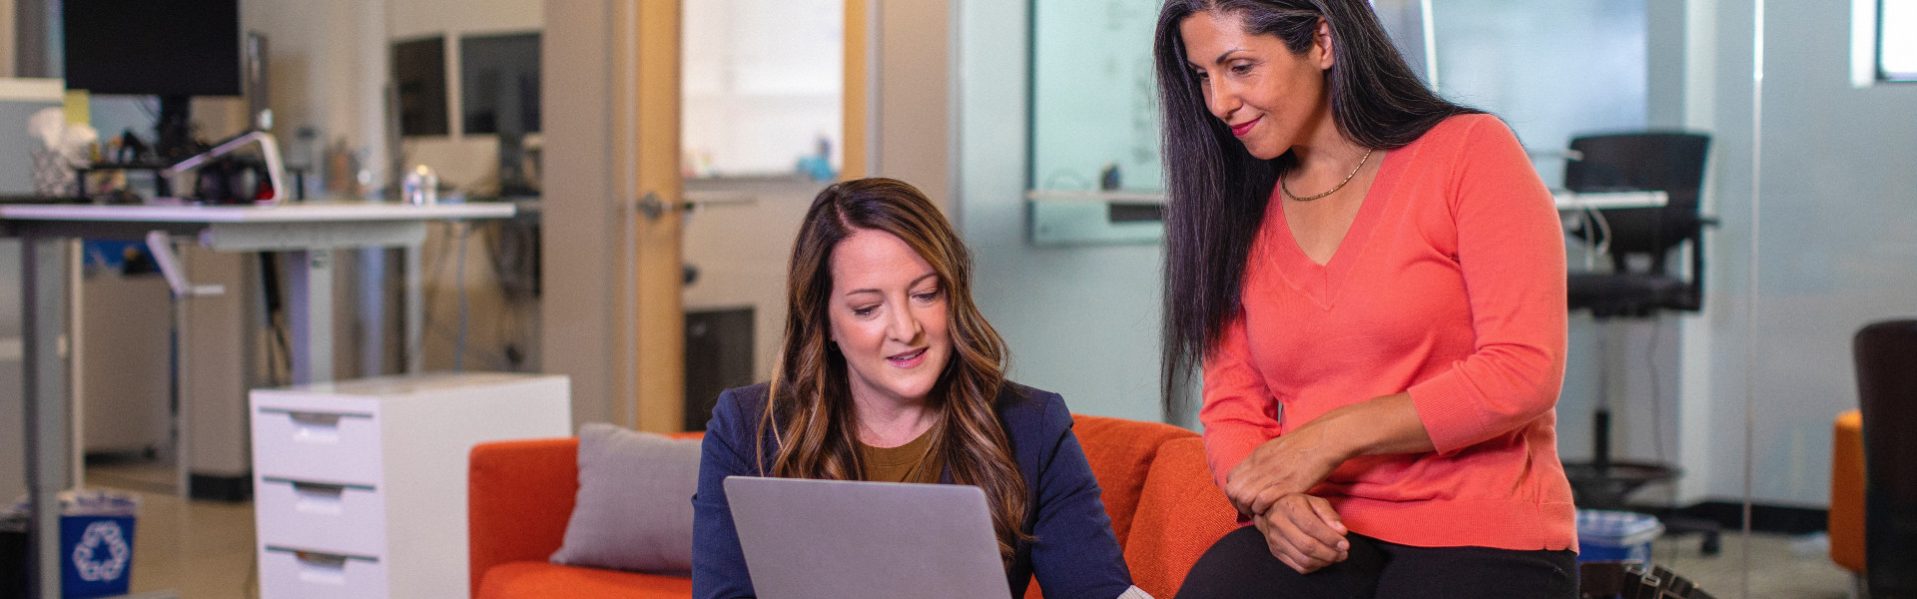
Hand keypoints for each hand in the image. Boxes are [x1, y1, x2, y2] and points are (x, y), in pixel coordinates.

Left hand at [1224, 421, 1347, 516]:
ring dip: (1250, 509)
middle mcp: (1260, 465)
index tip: (1246, 500)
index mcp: (1257, 455)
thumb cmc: (1306, 444)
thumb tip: (1258, 472)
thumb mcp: (1277, 448)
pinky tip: (1273, 510)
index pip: (1231, 478)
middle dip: (1239, 504)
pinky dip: (1263, 509)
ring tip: (1262, 512)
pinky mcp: (1287, 485)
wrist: (1326, 438)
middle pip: (1233, 490)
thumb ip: (1265, 460)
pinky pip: (1262, 501)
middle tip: (1251, 510)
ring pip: (1244, 497)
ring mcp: (1272, 474)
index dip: (1235, 492)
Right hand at [1251, 494, 1348, 573]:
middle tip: (1343, 553)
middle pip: (1307, 546)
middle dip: (1330, 553)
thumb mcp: (1315, 501)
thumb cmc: (1298, 505)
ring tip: (1336, 557)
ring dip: (1324, 561)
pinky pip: (1299, 567)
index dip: (1330, 538)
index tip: (1345, 544)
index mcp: (1290, 507)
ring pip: (1304, 559)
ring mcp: (1275, 540)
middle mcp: (1279, 523)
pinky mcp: (1276, 552)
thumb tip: (1342, 532)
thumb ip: (1329, 515)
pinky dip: (1315, 566)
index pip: (1311, 526)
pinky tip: (1323, 560)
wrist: (1271, 510)